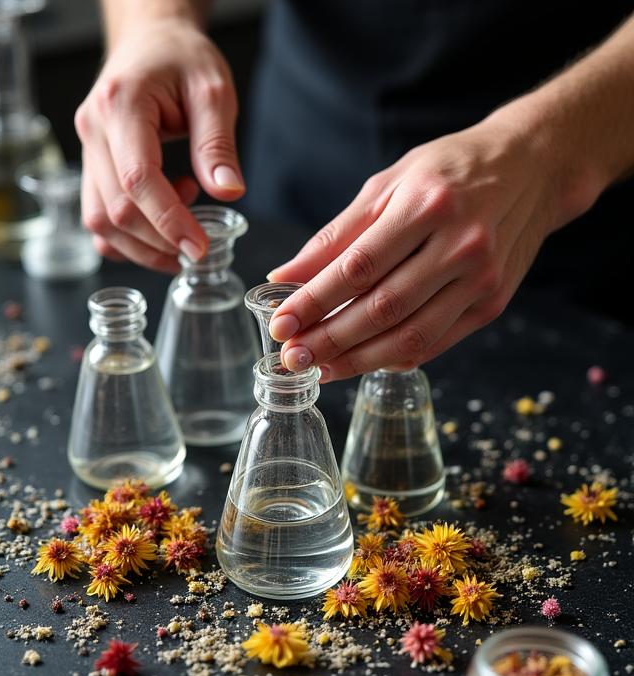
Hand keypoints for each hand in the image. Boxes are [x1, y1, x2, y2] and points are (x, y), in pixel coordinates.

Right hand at [75, 18, 243, 270]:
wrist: (151, 41)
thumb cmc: (182, 60)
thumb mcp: (214, 92)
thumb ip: (218, 144)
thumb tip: (228, 192)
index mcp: (122, 105)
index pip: (139, 180)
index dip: (169, 222)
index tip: (200, 248)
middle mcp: (94, 129)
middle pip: (117, 209)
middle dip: (160, 241)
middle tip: (199, 247)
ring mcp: (87, 149)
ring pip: (100, 221)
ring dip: (143, 245)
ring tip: (183, 230)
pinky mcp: (91, 166)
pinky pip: (98, 218)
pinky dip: (127, 238)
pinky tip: (161, 224)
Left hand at [267, 108, 594, 380]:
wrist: (532, 168)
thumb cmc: (449, 170)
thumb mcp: (388, 183)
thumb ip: (337, 234)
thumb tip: (286, 274)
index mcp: (427, 204)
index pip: (359, 266)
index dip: (315, 301)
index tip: (281, 322)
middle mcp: (461, 244)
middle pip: (383, 308)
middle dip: (330, 339)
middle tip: (292, 356)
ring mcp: (482, 279)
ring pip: (411, 336)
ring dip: (358, 360)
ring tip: (319, 369)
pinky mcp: (493, 303)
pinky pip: (436, 343)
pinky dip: (395, 358)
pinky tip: (362, 362)